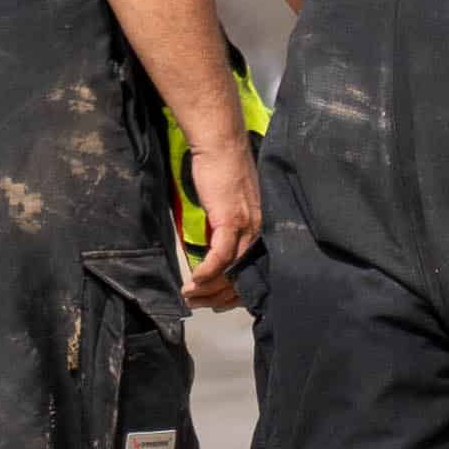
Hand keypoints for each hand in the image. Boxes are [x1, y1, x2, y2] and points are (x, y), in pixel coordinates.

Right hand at [177, 120, 264, 307]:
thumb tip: (214, 246)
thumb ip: (226, 227)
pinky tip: (194, 280)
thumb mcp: (228, 206)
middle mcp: (258, 233)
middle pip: (240, 277)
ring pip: (230, 271)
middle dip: (216, 296)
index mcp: (259, 230)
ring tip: (188, 295)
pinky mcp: (231, 220)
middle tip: (194, 303)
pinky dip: (207, 272)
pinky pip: (220, 257)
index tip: (212, 301)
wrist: (220, 145)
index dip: (231, 292)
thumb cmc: (221, 170)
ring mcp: (247, 228)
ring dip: (207, 288)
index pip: (249, 272)